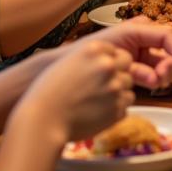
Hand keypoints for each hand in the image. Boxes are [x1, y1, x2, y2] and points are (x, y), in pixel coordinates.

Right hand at [20, 38, 135, 142]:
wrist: (42, 121)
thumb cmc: (48, 93)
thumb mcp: (67, 62)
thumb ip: (91, 59)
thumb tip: (109, 59)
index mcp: (94, 49)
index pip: (117, 50)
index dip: (110, 62)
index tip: (99, 72)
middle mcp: (108, 65)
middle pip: (127, 65)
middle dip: (118, 73)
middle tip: (102, 86)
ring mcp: (115, 87)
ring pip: (128, 86)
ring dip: (118, 93)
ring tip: (96, 101)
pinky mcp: (117, 109)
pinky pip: (125, 106)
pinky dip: (114, 110)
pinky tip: (97, 112)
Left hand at [93, 16, 171, 88]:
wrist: (71, 64)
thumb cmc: (88, 54)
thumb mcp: (114, 56)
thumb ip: (138, 64)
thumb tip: (157, 77)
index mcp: (140, 26)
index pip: (169, 35)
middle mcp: (146, 36)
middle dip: (170, 67)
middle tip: (161, 81)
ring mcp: (144, 50)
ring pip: (166, 63)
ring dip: (162, 75)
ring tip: (151, 84)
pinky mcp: (141, 64)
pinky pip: (156, 72)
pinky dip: (153, 79)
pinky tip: (145, 83)